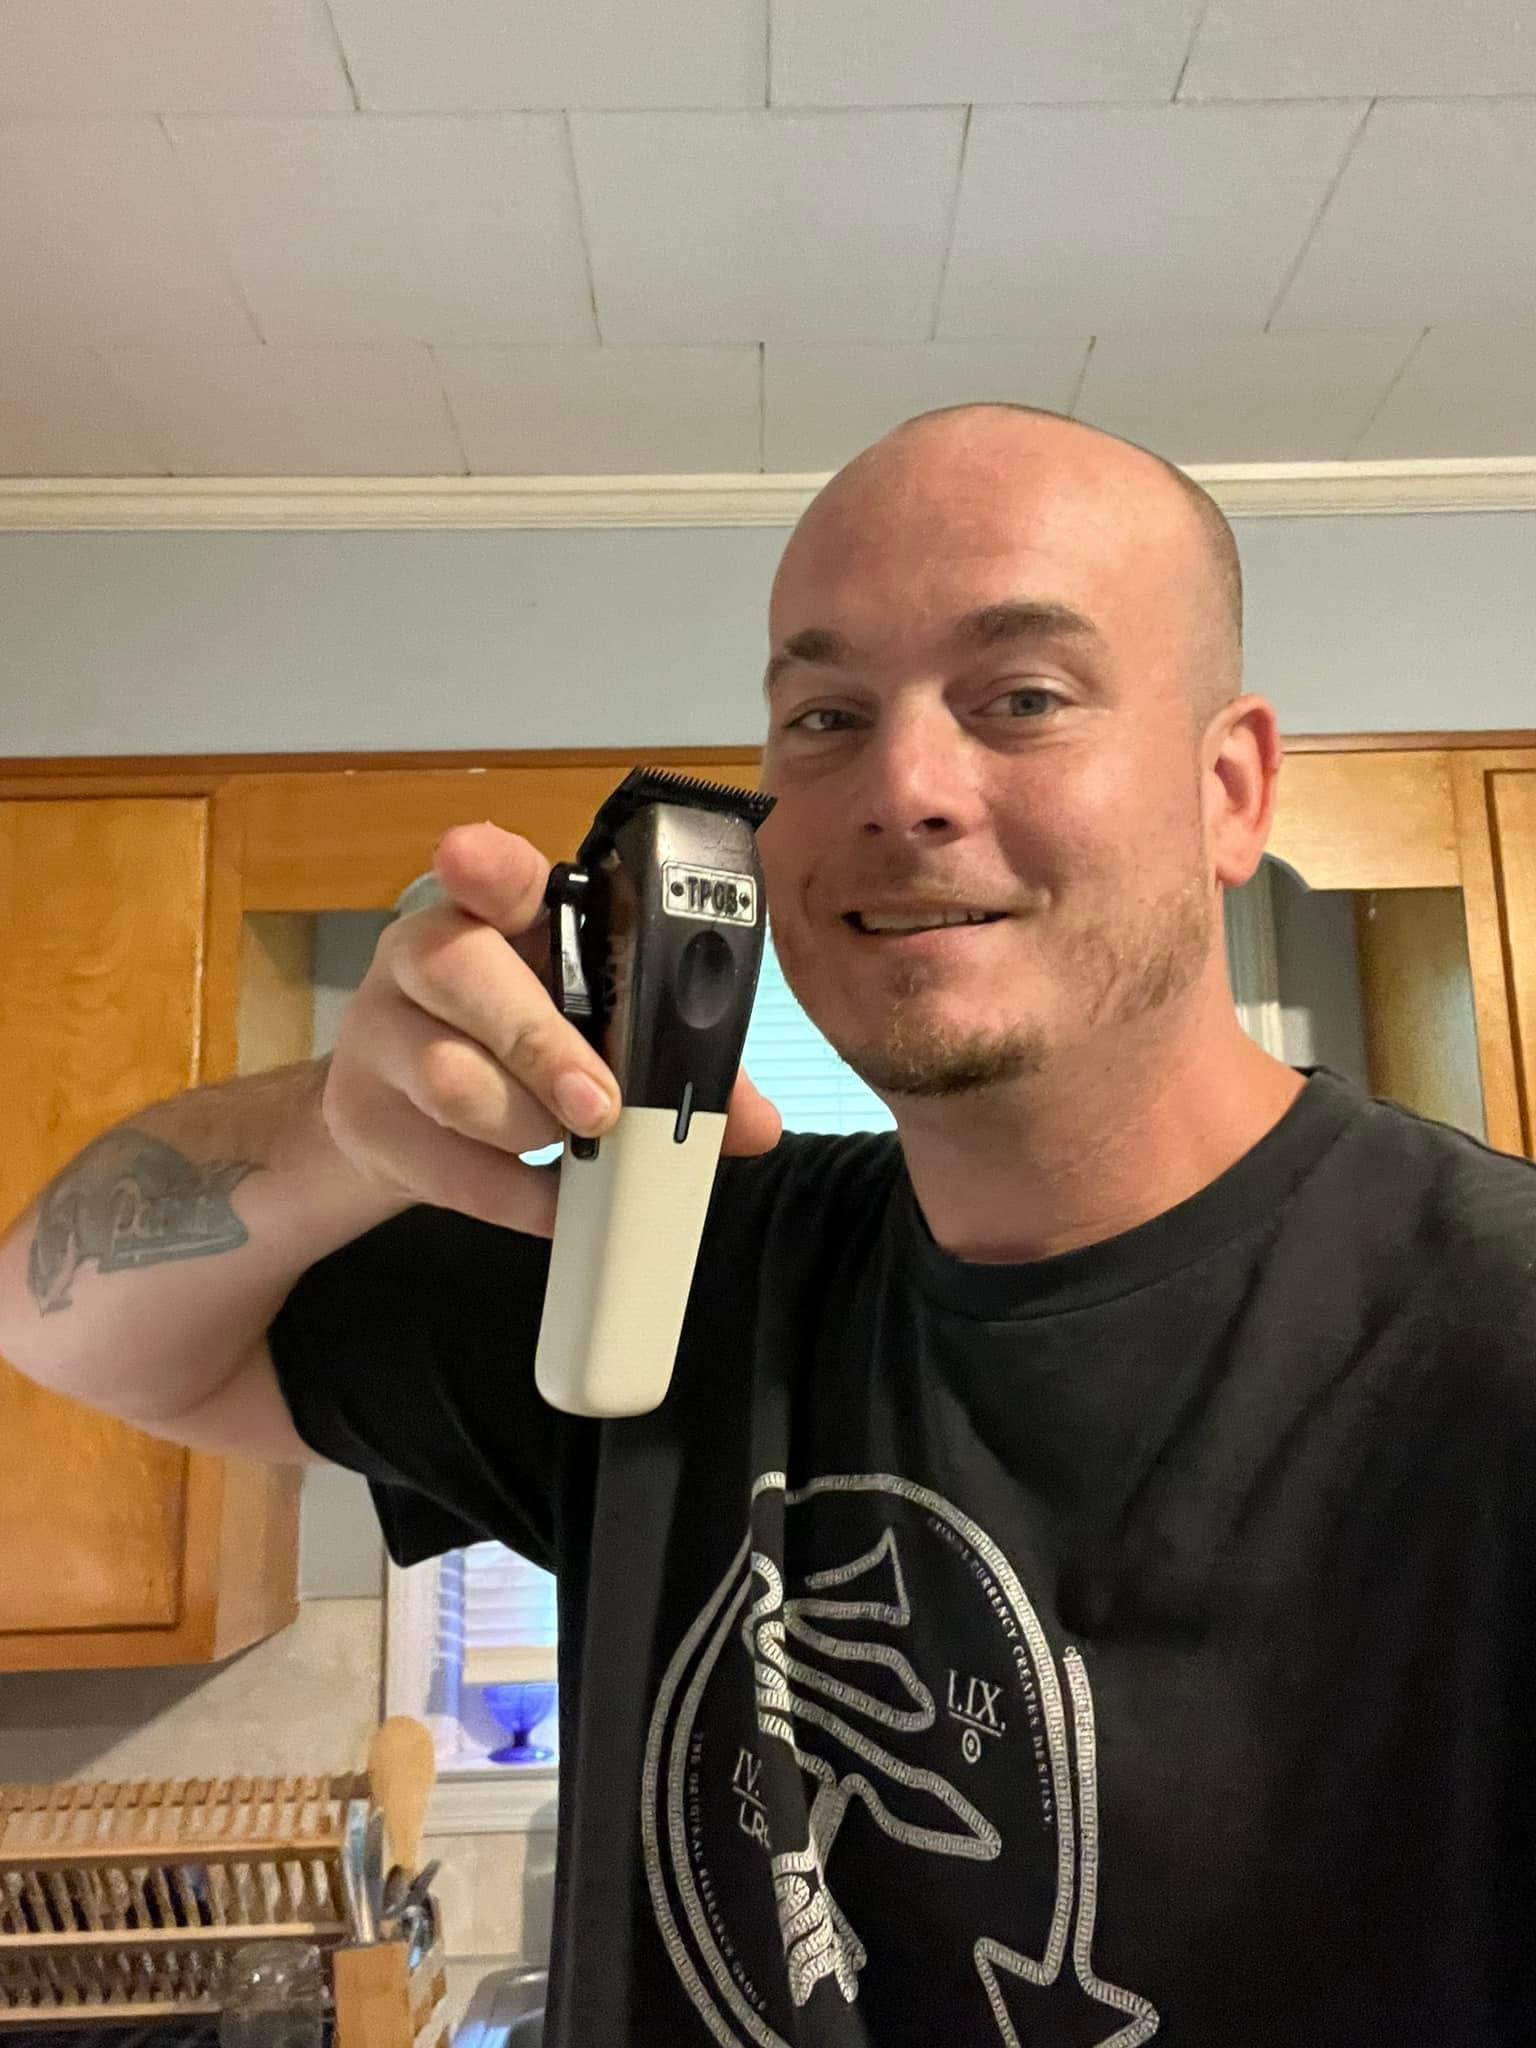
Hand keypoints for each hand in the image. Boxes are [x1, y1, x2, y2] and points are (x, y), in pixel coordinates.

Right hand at [322, 822, 780, 1235]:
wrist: (401, 1115)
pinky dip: (515, 1195)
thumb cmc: (515, 1047)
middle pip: (460, 974)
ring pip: (452, 1078)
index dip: (484, 864)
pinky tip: (552, 1201)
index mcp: (495, 914)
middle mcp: (424, 956)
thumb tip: (756, 1124)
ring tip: (571, 1143)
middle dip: (540, 1044)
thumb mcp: (591, 1027)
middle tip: (600, 1105)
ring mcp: (380, 1036)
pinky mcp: (363, 1119)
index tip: (469, 857)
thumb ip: (677, 1060)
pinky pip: (445, 1166)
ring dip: (530, 1125)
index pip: (491, 872)